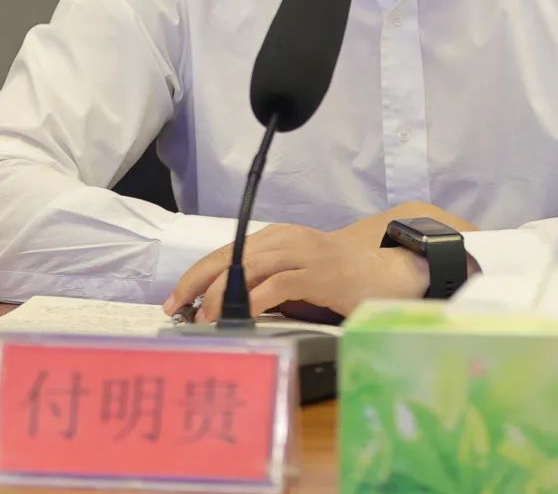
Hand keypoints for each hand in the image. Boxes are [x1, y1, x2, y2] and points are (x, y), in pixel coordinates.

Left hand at [164, 201, 476, 322]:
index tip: (173, 300)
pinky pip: (279, 284)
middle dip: (197, 281)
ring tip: (203, 319)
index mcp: (274, 237)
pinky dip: (255, 299)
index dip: (195, 275)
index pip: (225, 251)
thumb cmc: (333, 278)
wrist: (383, 270)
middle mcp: (284, 239)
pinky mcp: (319, 272)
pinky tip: (240, 315)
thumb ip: (260, 285)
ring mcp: (302, 253)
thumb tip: (216, 308)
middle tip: (176, 308)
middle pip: (230, 255)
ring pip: (249, 267)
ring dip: (221, 294)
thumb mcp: (291, 276)